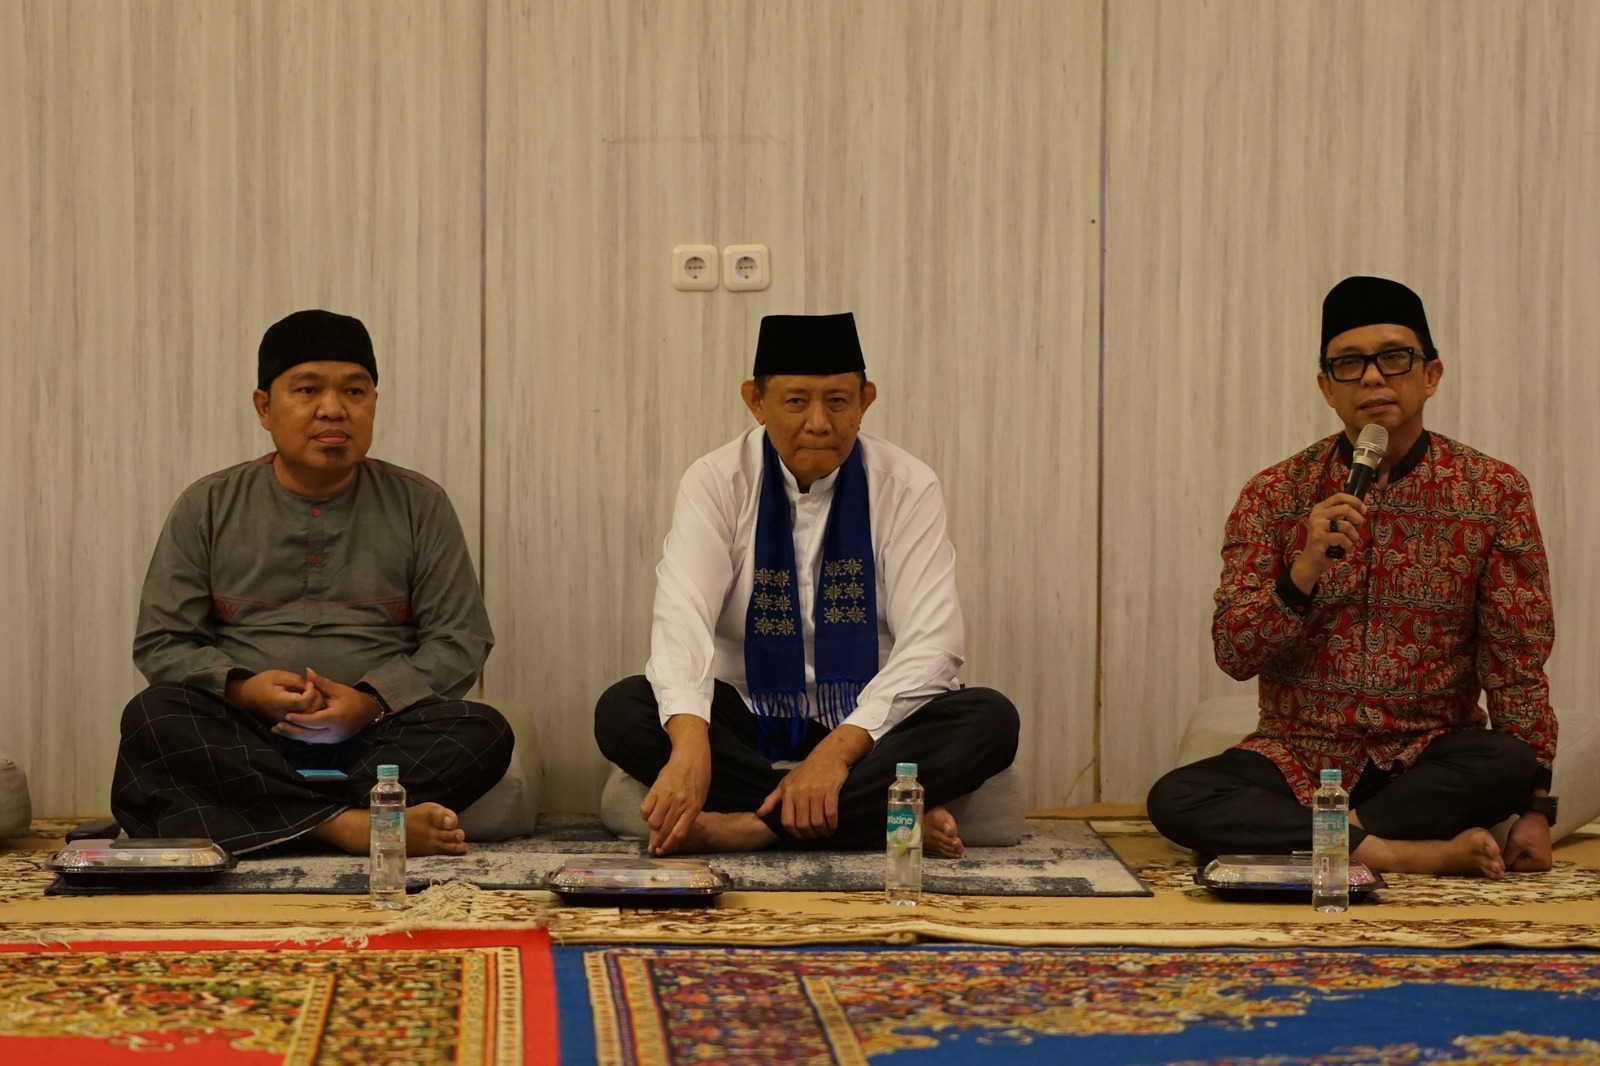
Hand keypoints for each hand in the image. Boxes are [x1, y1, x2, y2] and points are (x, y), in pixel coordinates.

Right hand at [226, 669, 323, 723]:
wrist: (245, 697)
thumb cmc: (262, 683)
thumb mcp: (278, 676)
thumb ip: (296, 681)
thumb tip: (311, 686)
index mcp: (278, 702)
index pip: (303, 702)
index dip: (311, 692)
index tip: (309, 683)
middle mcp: (282, 716)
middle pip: (308, 713)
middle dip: (316, 700)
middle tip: (314, 689)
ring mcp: (284, 723)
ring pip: (308, 720)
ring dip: (315, 707)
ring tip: (312, 695)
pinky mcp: (285, 725)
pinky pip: (302, 722)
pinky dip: (310, 713)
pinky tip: (308, 703)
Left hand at [271, 668, 378, 744]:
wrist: (369, 712)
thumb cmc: (353, 699)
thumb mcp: (338, 689)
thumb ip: (321, 683)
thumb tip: (307, 671)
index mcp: (335, 718)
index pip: (314, 721)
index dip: (299, 719)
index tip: (286, 715)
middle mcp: (333, 732)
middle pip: (308, 734)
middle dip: (291, 731)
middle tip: (276, 727)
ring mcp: (332, 739)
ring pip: (309, 740)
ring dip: (293, 736)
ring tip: (278, 731)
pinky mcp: (330, 741)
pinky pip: (313, 741)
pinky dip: (301, 737)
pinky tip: (290, 733)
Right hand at [641, 716, 711, 854]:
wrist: (691, 755)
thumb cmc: (699, 778)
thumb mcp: (700, 799)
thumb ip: (688, 815)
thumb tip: (674, 833)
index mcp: (693, 808)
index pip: (678, 833)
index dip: (669, 846)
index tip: (663, 852)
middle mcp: (679, 804)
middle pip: (664, 830)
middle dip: (657, 843)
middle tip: (653, 849)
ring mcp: (666, 796)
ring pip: (653, 822)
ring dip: (652, 829)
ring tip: (653, 830)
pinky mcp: (656, 788)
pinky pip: (645, 808)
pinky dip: (646, 815)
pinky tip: (649, 815)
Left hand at [757, 754, 848, 839]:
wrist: (827, 755)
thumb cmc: (805, 771)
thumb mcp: (786, 782)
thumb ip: (772, 799)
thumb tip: (759, 814)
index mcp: (788, 792)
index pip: (787, 821)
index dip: (795, 833)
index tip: (802, 836)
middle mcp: (800, 793)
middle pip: (803, 824)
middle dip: (810, 835)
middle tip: (815, 836)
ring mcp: (816, 791)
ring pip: (817, 821)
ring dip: (822, 831)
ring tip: (825, 832)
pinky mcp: (830, 789)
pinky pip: (830, 813)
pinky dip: (832, 824)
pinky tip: (833, 826)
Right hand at [1289, 491, 1369, 592]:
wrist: (1312, 561)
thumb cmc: (1327, 543)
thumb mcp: (1336, 526)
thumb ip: (1346, 515)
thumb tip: (1364, 505)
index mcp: (1320, 508)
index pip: (1340, 497)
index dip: (1355, 501)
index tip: (1364, 510)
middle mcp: (1317, 514)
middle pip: (1345, 509)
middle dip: (1357, 520)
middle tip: (1358, 529)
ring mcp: (1317, 526)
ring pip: (1345, 525)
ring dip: (1354, 535)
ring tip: (1352, 542)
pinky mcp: (1319, 538)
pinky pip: (1342, 538)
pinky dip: (1349, 545)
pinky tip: (1346, 550)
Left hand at [1504, 812, 1552, 871]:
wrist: (1536, 817)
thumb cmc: (1527, 829)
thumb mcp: (1515, 843)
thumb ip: (1508, 857)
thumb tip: (1501, 868)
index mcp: (1540, 865)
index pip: (1517, 869)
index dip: (1508, 861)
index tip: (1503, 853)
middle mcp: (1544, 867)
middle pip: (1521, 868)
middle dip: (1513, 859)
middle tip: (1508, 848)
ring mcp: (1543, 862)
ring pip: (1522, 863)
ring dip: (1516, 856)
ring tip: (1513, 847)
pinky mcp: (1540, 856)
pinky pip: (1527, 859)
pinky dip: (1520, 854)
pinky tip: (1518, 847)